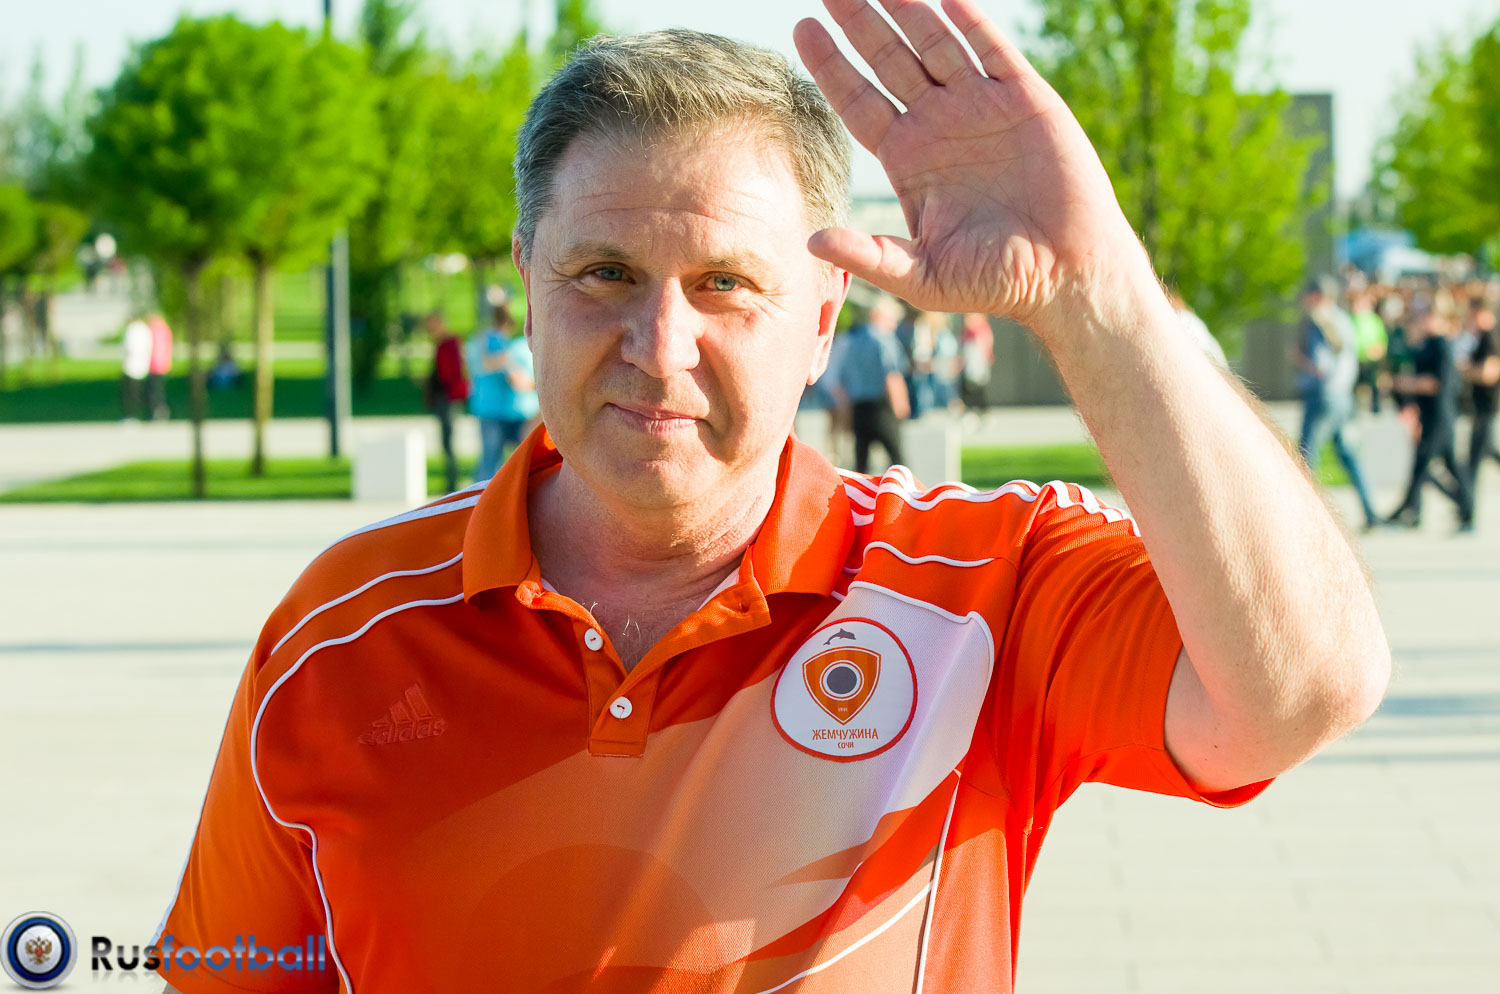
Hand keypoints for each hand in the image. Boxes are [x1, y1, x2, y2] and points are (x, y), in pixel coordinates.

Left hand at [793, 0, 1154, 330]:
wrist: (1066, 273)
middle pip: (888, 60)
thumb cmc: (994, 281)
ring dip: (907, 9)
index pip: (858, 101)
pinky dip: (969, 21)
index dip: (831, 66)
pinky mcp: (1025, 99)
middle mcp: (938, 125)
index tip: (803, 29)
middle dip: (859, 23)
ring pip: (934, 44)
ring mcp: (980, 107)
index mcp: (908, 159)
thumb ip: (869, 255)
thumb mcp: (921, 275)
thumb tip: (811, 240)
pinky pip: (991, 49)